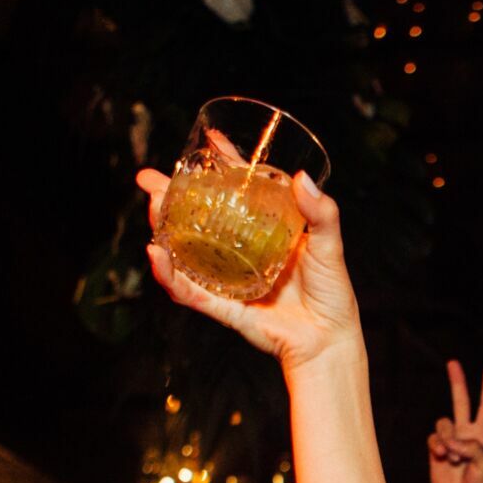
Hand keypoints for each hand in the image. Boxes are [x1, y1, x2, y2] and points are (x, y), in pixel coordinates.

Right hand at [136, 167, 360, 370]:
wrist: (330, 340)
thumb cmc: (333, 294)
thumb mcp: (330, 246)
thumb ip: (322, 214)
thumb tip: (301, 178)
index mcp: (265, 234)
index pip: (237, 193)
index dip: (220, 168)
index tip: (207, 142)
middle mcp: (241, 253)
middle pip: (198, 220)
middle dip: (169, 198)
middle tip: (149, 179)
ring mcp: (230, 279)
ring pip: (187, 252)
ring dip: (163, 230)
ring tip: (151, 208)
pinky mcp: (226, 308)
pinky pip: (193, 292)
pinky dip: (172, 277)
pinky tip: (158, 256)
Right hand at [428, 360, 482, 482]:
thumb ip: (473, 447)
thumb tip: (452, 440)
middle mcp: (466, 434)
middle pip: (461, 402)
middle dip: (457, 382)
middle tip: (452, 363)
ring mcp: (450, 441)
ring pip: (444, 422)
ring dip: (448, 439)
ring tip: (454, 458)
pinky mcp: (436, 450)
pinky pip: (433, 437)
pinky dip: (438, 445)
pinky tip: (443, 458)